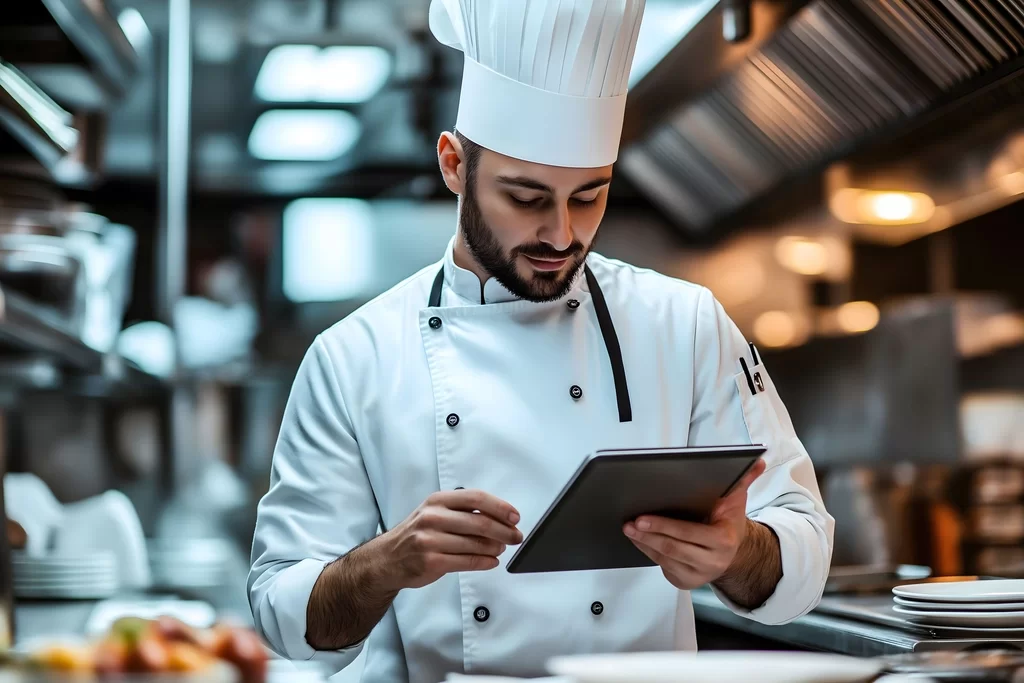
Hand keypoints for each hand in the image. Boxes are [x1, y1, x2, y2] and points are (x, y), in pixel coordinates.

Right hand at [380, 489, 522, 589]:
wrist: (387, 559)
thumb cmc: (417, 534)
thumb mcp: (435, 512)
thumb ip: (462, 512)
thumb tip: (500, 518)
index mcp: (437, 501)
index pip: (476, 498)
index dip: (500, 507)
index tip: (515, 517)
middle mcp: (433, 518)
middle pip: (479, 522)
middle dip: (504, 531)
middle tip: (516, 537)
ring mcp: (430, 540)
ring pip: (475, 544)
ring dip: (495, 548)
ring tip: (502, 549)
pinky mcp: (431, 562)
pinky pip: (467, 562)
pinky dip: (484, 562)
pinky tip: (492, 561)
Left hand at [623, 458, 766, 589]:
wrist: (734, 550)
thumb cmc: (729, 521)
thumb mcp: (736, 499)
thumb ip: (744, 478)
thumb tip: (757, 461)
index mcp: (724, 540)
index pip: (689, 533)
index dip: (664, 526)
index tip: (643, 518)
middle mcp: (712, 561)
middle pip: (673, 548)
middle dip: (648, 534)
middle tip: (630, 522)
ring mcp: (699, 574)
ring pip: (664, 559)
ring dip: (643, 543)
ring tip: (629, 529)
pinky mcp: (686, 581)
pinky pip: (662, 566)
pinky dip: (648, 552)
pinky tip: (638, 540)